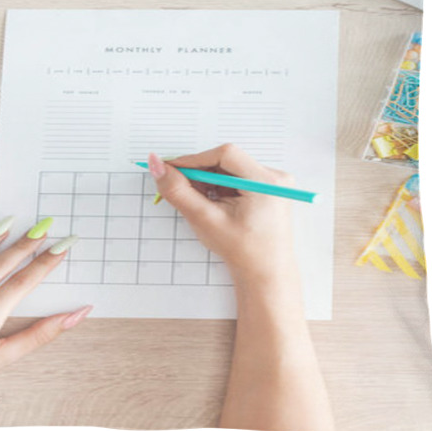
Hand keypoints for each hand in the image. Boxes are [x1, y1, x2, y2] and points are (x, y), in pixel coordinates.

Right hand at [147, 145, 296, 283]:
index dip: (195, 160)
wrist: (265, 275)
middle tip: (181, 189)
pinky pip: (237, 178)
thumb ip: (178, 191)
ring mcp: (273, 183)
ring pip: (230, 170)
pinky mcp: (267, 189)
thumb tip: (157, 166)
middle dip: (201, 174)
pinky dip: (220, 188)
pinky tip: (215, 206)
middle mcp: (275, 178)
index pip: (225, 155)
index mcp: (266, 182)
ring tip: (203, 206)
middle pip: (227, 161)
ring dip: (210, 182)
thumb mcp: (205, 220)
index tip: (171, 168)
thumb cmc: (242, 252)